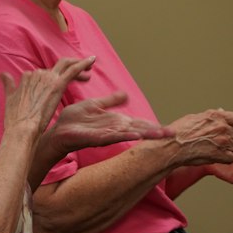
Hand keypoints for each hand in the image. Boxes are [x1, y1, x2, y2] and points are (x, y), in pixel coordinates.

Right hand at [0, 56, 95, 138]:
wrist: (21, 129)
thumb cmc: (16, 120)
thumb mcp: (9, 99)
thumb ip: (8, 85)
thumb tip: (2, 75)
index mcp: (27, 77)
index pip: (43, 74)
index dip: (54, 78)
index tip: (61, 86)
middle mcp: (36, 74)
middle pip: (56, 68)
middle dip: (69, 69)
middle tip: (81, 76)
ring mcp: (47, 78)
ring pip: (66, 66)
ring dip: (79, 66)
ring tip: (88, 71)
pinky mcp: (57, 84)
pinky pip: (73, 69)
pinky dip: (83, 63)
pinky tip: (92, 60)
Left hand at [47, 91, 169, 153]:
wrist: (58, 130)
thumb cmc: (75, 121)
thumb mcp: (95, 105)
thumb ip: (111, 101)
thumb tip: (126, 94)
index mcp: (116, 122)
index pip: (139, 123)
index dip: (154, 125)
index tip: (172, 130)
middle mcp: (114, 129)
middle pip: (139, 129)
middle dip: (155, 132)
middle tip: (174, 134)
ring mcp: (107, 134)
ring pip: (130, 133)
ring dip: (145, 134)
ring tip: (160, 134)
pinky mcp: (96, 137)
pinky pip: (112, 136)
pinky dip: (124, 135)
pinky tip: (135, 135)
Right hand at [166, 108, 232, 167]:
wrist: (172, 146)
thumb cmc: (179, 132)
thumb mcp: (196, 118)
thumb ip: (211, 116)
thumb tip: (220, 111)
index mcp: (218, 116)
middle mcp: (223, 127)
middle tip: (220, 144)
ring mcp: (223, 141)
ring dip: (228, 151)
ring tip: (212, 150)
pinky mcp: (221, 154)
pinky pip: (230, 158)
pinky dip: (224, 159)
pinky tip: (213, 157)